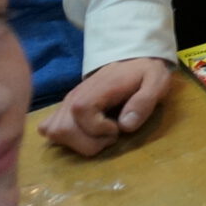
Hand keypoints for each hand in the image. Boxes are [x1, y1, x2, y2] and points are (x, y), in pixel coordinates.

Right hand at [41, 58, 172, 156]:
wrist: (134, 61)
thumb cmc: (145, 73)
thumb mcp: (156, 82)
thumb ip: (144, 101)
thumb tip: (125, 125)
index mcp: (97, 88)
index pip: (81, 111)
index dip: (98, 128)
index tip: (117, 128)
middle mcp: (75, 95)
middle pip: (62, 129)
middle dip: (89, 142)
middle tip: (110, 134)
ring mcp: (67, 103)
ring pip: (54, 133)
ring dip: (79, 143)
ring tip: (100, 135)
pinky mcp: (64, 110)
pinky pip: (49, 128)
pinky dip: (66, 138)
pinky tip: (86, 134)